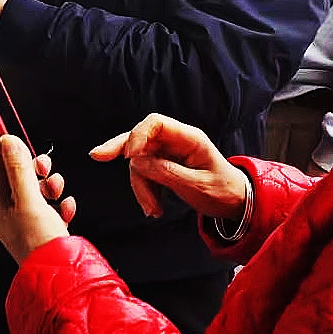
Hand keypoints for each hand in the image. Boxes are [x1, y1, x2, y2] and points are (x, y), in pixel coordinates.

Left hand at [0, 135, 75, 263]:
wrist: (62, 274)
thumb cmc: (40, 243)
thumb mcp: (28, 199)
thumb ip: (18, 169)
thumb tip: (7, 141)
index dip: (3, 152)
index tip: (11, 135)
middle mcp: (10, 215)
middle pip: (17, 180)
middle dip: (33, 169)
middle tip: (43, 165)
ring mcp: (28, 224)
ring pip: (37, 192)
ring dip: (50, 185)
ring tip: (57, 190)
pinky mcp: (46, 230)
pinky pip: (52, 208)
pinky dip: (60, 204)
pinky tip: (65, 208)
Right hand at [90, 114, 247, 221]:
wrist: (235, 203)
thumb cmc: (223, 192)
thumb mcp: (197, 186)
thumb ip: (167, 172)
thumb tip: (137, 162)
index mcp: (189, 138)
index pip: (156, 124)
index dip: (138, 135)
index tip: (128, 156)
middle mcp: (175, 142)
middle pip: (140, 138)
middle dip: (119, 149)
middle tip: (96, 156)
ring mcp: (168, 153)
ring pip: (139, 162)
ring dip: (140, 186)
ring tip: (152, 210)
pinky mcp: (164, 166)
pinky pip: (145, 173)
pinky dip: (145, 190)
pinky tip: (153, 208)